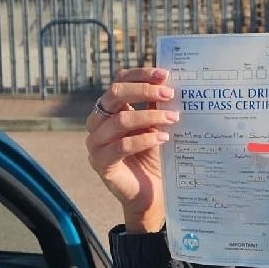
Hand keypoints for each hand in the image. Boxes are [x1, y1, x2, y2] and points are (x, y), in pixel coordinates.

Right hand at [85, 67, 178, 232]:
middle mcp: (97, 122)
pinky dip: (144, 140)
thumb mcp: (156, 126)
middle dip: (144, 91)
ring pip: (120, 120)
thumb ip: (156, 106)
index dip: (140, 75)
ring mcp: (95, 142)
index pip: (120, 81)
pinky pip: (121, 146)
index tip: (164, 74)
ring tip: (173, 119)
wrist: (150, 193)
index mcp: (109, 109)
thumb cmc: (153, 158)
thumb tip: (169, 81)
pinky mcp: (100, 163)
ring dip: (150, 117)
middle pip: (115, 94)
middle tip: (170, 94)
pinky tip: (163, 139)